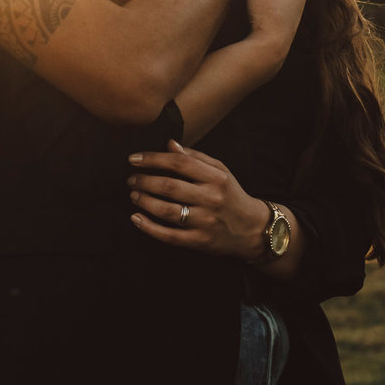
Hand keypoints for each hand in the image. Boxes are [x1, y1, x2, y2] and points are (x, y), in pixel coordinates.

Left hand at [127, 140, 269, 261]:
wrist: (252, 229)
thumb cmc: (231, 194)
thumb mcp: (220, 171)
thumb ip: (195, 157)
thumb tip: (169, 144)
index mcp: (215, 178)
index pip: (179, 163)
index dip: (153, 159)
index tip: (133, 159)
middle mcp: (211, 198)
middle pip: (169, 186)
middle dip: (144, 181)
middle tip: (131, 179)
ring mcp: (205, 221)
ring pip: (166, 211)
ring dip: (144, 201)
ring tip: (134, 195)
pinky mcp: (200, 241)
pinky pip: (169, 235)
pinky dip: (149, 227)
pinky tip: (136, 219)